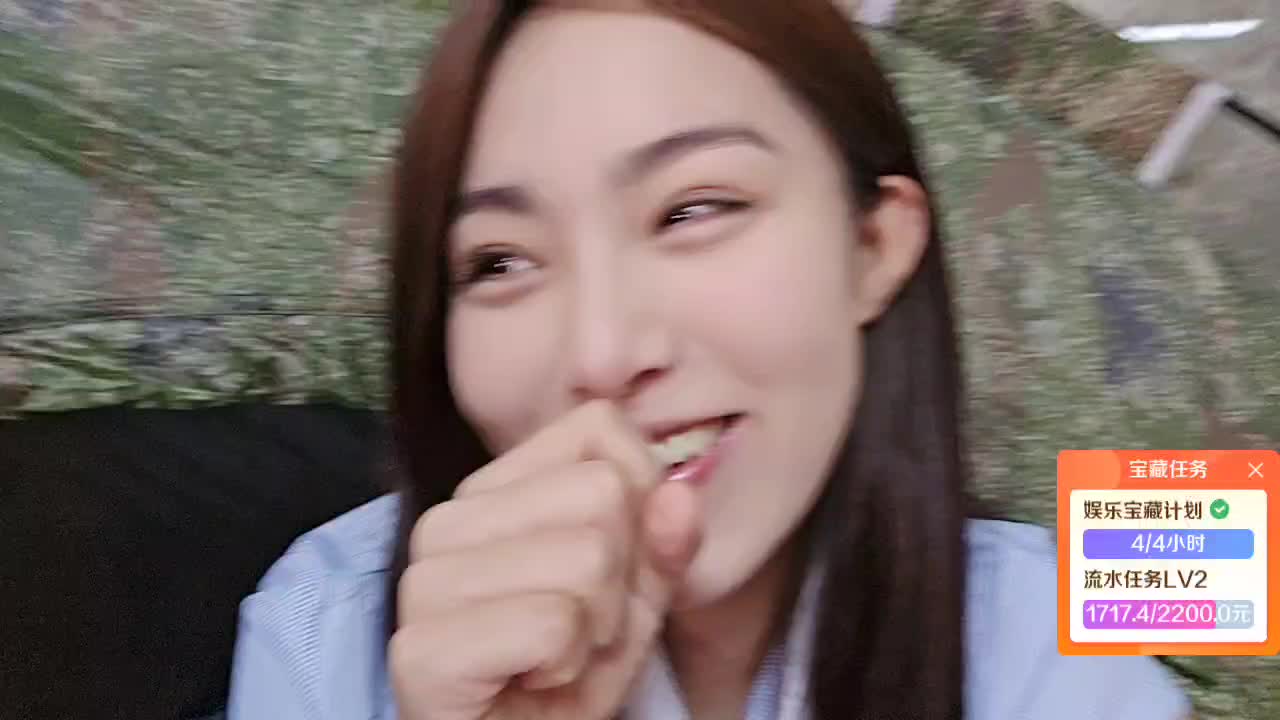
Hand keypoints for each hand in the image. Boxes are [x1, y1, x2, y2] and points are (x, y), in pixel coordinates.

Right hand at [390, 400, 702, 719]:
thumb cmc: (568, 678)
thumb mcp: (635, 602)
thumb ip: (663, 544)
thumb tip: (679, 494)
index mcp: (492, 490)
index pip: (600, 427)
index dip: (640, 505)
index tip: (610, 574)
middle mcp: (446, 521)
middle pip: (603, 493)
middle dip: (621, 579)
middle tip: (581, 632)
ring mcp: (424, 581)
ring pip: (586, 556)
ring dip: (598, 628)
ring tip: (558, 659)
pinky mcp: (421, 650)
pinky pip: (553, 623)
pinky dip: (568, 665)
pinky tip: (534, 682)